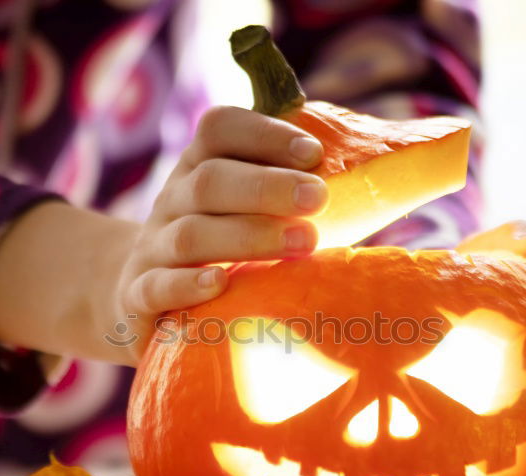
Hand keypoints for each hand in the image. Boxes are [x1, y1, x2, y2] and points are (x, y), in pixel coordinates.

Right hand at [112, 105, 326, 361]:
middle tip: (317, 199)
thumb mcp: (249, 212)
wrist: (142, 296)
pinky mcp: (138, 295)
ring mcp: (152, 248)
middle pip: (209, 180)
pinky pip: (156, 287)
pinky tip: (220, 284)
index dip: (265, 134)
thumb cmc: (223, 249)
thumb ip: (296, 194)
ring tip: (300, 244)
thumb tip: (388, 179)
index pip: (219, 129)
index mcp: (199, 167)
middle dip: (267, 187)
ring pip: (190, 235)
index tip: (314, 154)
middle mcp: (172, 200)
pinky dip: (187, 285)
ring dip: (246, 236)